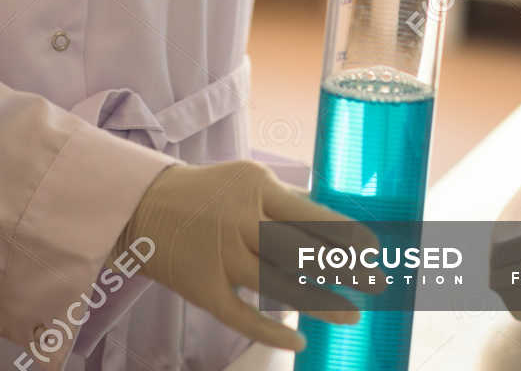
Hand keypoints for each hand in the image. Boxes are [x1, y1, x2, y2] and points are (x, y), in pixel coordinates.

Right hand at [113, 158, 376, 351]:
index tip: (375, 251)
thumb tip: (334, 218)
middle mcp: (240, 220)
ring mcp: (221, 256)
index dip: (346, 236)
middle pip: (300, 251)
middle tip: (377, 285)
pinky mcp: (203, 288)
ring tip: (352, 316)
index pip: (310, 214)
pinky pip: (242, 315)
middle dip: (343, 269)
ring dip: (319, 303)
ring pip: (278, 285)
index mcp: (255, 188)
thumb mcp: (247, 178)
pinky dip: (271, 330)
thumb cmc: (209, 192)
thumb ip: (287, 198)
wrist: (143, 205)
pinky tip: (299, 340)